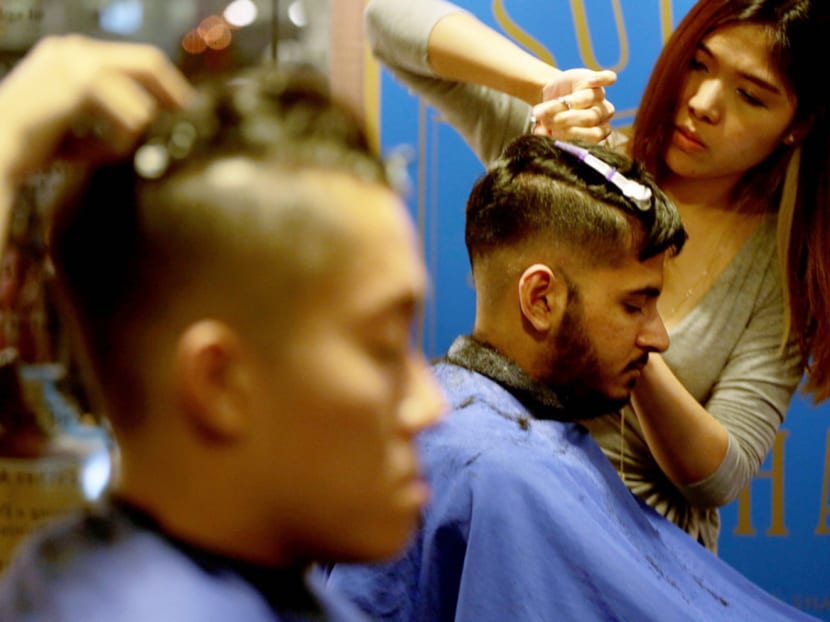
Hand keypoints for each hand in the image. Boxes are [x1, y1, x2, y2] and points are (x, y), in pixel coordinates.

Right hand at [0, 34, 193, 183]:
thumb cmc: (34, 143)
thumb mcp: (75, 116)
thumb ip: (107, 107)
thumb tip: (150, 112)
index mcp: (71, 52)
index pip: (133, 57)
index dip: (164, 80)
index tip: (182, 103)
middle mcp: (73, 48)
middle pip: (146, 61)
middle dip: (170, 89)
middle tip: (188, 112)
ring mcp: (74, 61)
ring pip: (138, 92)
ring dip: (135, 125)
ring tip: (115, 150)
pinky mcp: (79, 84)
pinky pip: (131, 114)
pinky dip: (122, 139)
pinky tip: (103, 153)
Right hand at [532, 68, 615, 142]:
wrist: (554, 93)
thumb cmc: (555, 115)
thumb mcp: (552, 127)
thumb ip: (549, 132)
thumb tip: (538, 133)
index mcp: (598, 130)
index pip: (594, 135)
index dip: (574, 134)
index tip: (554, 132)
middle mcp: (603, 113)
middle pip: (590, 117)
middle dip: (565, 119)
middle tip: (545, 119)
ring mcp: (601, 95)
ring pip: (589, 98)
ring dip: (566, 102)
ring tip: (544, 107)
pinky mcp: (598, 79)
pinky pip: (608, 78)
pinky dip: (602, 79)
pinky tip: (591, 81)